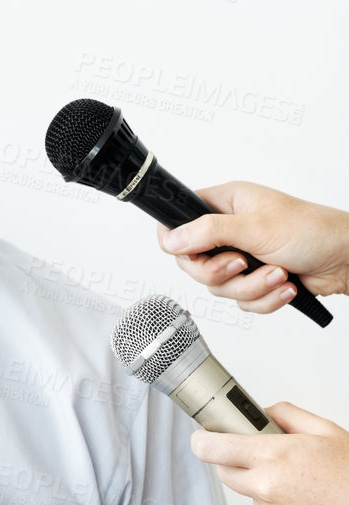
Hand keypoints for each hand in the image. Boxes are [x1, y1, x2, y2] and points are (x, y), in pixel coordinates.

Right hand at [159, 180, 348, 312]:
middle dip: (222, 273)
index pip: (178, 221)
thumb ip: (210, 232)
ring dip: (252, 287)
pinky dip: (264, 298)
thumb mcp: (256, 228)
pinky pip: (241, 301)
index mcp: (226, 204)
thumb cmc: (313, 231)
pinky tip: (285, 284)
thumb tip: (172, 238)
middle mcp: (229, 230)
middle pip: (194, 264)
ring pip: (219, 287)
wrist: (345, 259)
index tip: (193, 254)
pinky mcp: (254, 279)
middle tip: (243, 263)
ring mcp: (241, 256)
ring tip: (278, 273)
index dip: (177, 242)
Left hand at [192, 402, 348, 504]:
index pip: (213, 448)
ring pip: (255, 499)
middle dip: (238, 464)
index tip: (202, 438)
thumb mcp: (327, 431)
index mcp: (274, 456)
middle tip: (267, 459)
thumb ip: (289, 416)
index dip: (204, 441)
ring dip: (269, 491)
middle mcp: (267, 488)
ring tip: (308, 486)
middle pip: (227, 475)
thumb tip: (265, 413)